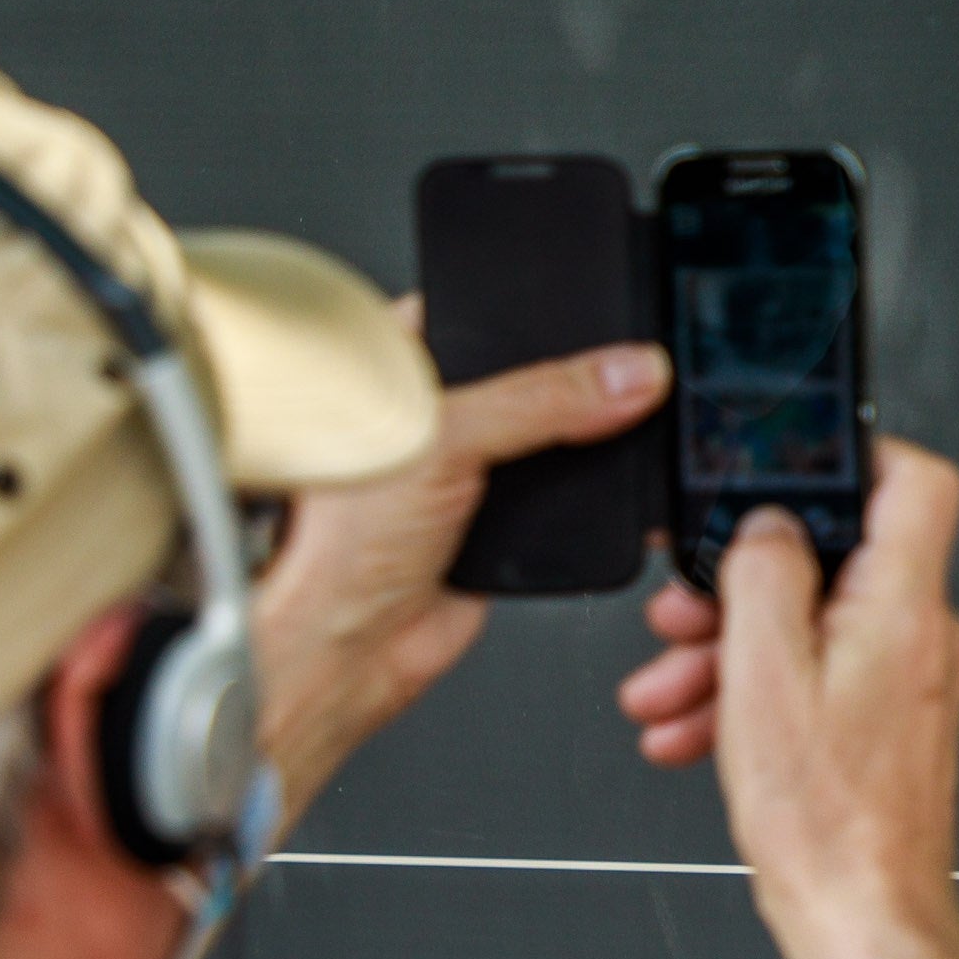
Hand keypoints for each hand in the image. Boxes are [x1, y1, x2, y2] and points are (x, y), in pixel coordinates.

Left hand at [255, 316, 666, 812]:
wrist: (350, 652)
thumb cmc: (334, 547)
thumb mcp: (443, 441)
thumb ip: (541, 401)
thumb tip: (624, 373)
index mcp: (389, 367)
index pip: (473, 310)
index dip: (531, 306)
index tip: (593, 308)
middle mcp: (426, 415)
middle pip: (525, 374)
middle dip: (573, 381)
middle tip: (620, 372)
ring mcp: (464, 471)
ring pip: (548, 436)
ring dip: (585, 443)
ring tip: (620, 424)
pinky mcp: (497, 522)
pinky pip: (561, 495)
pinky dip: (588, 497)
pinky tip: (603, 488)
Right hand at [615, 438, 958, 947]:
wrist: (862, 921)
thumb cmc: (827, 824)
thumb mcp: (763, 675)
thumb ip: (763, 577)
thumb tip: (767, 526)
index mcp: (905, 608)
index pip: (915, 480)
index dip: (849, 457)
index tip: (783, 471)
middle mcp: (923, 639)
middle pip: (835, 561)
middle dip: (741, 585)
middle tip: (684, 616)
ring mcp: (909, 685)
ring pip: (813, 627)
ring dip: (730, 651)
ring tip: (668, 690)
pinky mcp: (888, 727)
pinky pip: (818, 679)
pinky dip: (756, 693)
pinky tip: (697, 727)